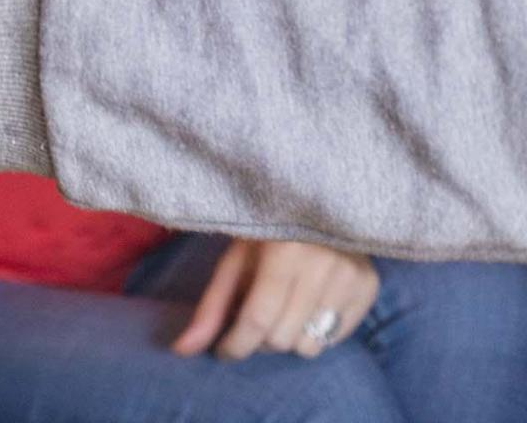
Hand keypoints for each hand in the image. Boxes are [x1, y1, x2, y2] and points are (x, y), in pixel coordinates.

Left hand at [172, 239, 378, 359]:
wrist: (315, 202)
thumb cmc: (265, 233)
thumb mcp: (233, 261)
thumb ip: (211, 307)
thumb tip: (183, 350)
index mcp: (283, 250)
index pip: (258, 318)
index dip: (235, 344)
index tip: (222, 351)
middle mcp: (323, 264)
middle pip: (282, 338)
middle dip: (258, 340)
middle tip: (252, 321)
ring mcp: (351, 277)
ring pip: (309, 347)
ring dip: (286, 340)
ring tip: (280, 312)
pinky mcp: (369, 288)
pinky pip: (336, 339)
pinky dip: (314, 333)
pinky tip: (306, 307)